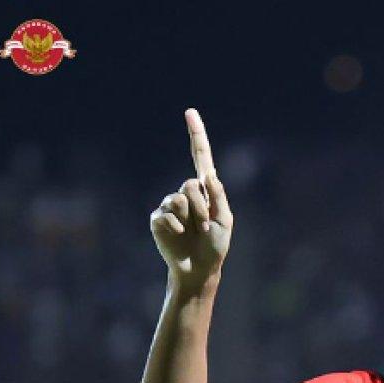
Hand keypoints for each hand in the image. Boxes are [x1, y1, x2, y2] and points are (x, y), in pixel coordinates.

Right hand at [149, 109, 233, 286]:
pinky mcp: (157, 219)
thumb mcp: (225, 222)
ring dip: (191, 220)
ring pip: (178, 200)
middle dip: (201, 207)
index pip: (200, 158)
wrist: (198, 269)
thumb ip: (219, 197)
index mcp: (206, 191)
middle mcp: (186, 193)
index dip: (196, 135)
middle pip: (190, 184)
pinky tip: (179, 237)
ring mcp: (170, 205)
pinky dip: (176, 228)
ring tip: (193, 234)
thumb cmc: (215, 247)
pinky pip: (166, 215)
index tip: (189, 112)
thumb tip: (209, 174)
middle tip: (205, 227)